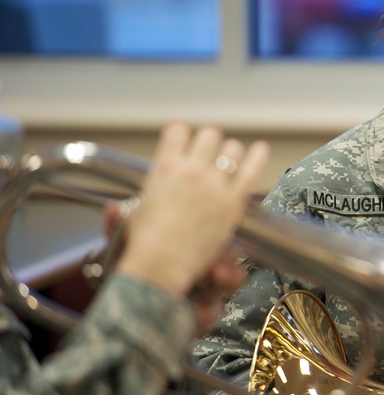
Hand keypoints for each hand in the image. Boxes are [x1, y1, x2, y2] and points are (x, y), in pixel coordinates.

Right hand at [115, 122, 268, 333]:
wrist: (162, 264)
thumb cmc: (145, 245)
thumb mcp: (131, 218)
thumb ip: (127, 208)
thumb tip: (112, 210)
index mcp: (163, 168)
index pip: (178, 130)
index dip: (183, 134)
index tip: (186, 140)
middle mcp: (190, 170)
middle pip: (209, 135)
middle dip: (209, 143)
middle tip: (209, 154)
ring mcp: (214, 184)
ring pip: (232, 149)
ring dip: (230, 153)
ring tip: (229, 161)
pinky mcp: (233, 201)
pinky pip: (252, 169)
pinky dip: (258, 157)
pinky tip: (261, 150)